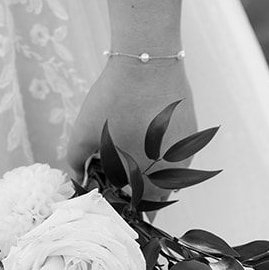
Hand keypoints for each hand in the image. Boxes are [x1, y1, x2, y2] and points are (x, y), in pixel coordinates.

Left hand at [66, 56, 196, 201]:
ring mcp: (185, 151)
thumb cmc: (115, 99)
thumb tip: (78, 177)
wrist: (148, 61)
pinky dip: (164, 153)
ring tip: (133, 155)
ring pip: (171, 175)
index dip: (125, 206)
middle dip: (139, 191)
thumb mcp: (84, 132)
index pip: (140, 208)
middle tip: (120, 178)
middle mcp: (173, 170)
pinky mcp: (192, 133)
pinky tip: (147, 138)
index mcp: (147, 177)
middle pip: (156, 194)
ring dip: (154, 173)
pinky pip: (178, 154)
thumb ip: (76, 161)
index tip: (114, 198)